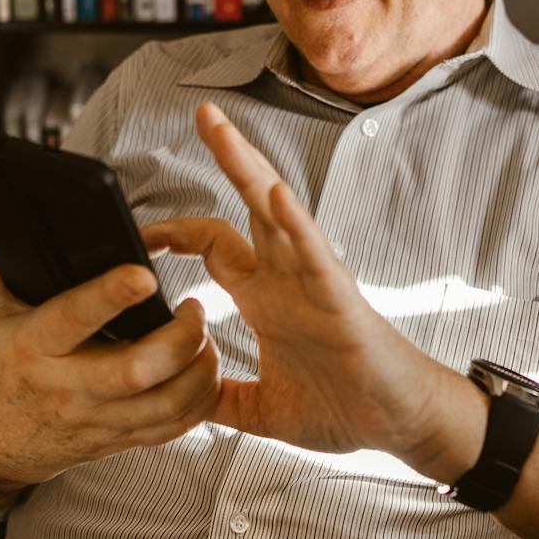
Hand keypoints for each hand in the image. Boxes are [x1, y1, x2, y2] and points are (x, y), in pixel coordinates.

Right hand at [0, 242, 221, 493]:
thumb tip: (21, 200)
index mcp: (31, 345)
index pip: (74, 318)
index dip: (111, 296)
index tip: (145, 273)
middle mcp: (65, 387)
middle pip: (137, 370)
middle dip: (179, 338)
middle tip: (196, 307)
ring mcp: (94, 419)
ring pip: (164, 405)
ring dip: (199, 371)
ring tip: (206, 337)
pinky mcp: (115, 439)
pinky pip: (170, 429)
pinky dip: (198, 402)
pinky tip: (204, 372)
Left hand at [140, 102, 485, 480]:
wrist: (397, 425)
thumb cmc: (342, 407)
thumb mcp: (261, 409)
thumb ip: (220, 399)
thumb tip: (180, 405)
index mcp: (266, 296)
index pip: (214, 246)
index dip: (177, 234)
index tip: (141, 234)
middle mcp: (287, 276)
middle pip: (249, 203)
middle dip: (226, 157)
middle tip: (202, 113)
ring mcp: (313, 281)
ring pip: (278, 211)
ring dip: (249, 170)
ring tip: (223, 133)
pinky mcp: (339, 297)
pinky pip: (315, 253)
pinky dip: (297, 222)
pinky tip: (278, 195)